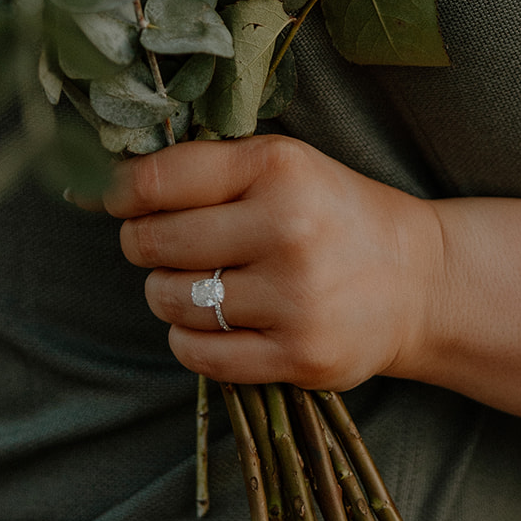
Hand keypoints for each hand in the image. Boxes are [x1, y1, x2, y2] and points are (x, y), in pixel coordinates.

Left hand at [102, 136, 442, 389]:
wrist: (421, 280)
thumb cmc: (334, 214)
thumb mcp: (283, 165)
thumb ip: (204, 167)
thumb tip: (98, 183)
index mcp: (278, 167)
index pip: (157, 181)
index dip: (120, 194)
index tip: (118, 201)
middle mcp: (287, 228)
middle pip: (156, 243)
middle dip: (141, 245)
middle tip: (157, 245)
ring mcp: (294, 298)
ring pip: (170, 300)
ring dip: (166, 294)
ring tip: (195, 284)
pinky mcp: (299, 355)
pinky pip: (198, 355)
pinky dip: (188, 340)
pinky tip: (213, 323)